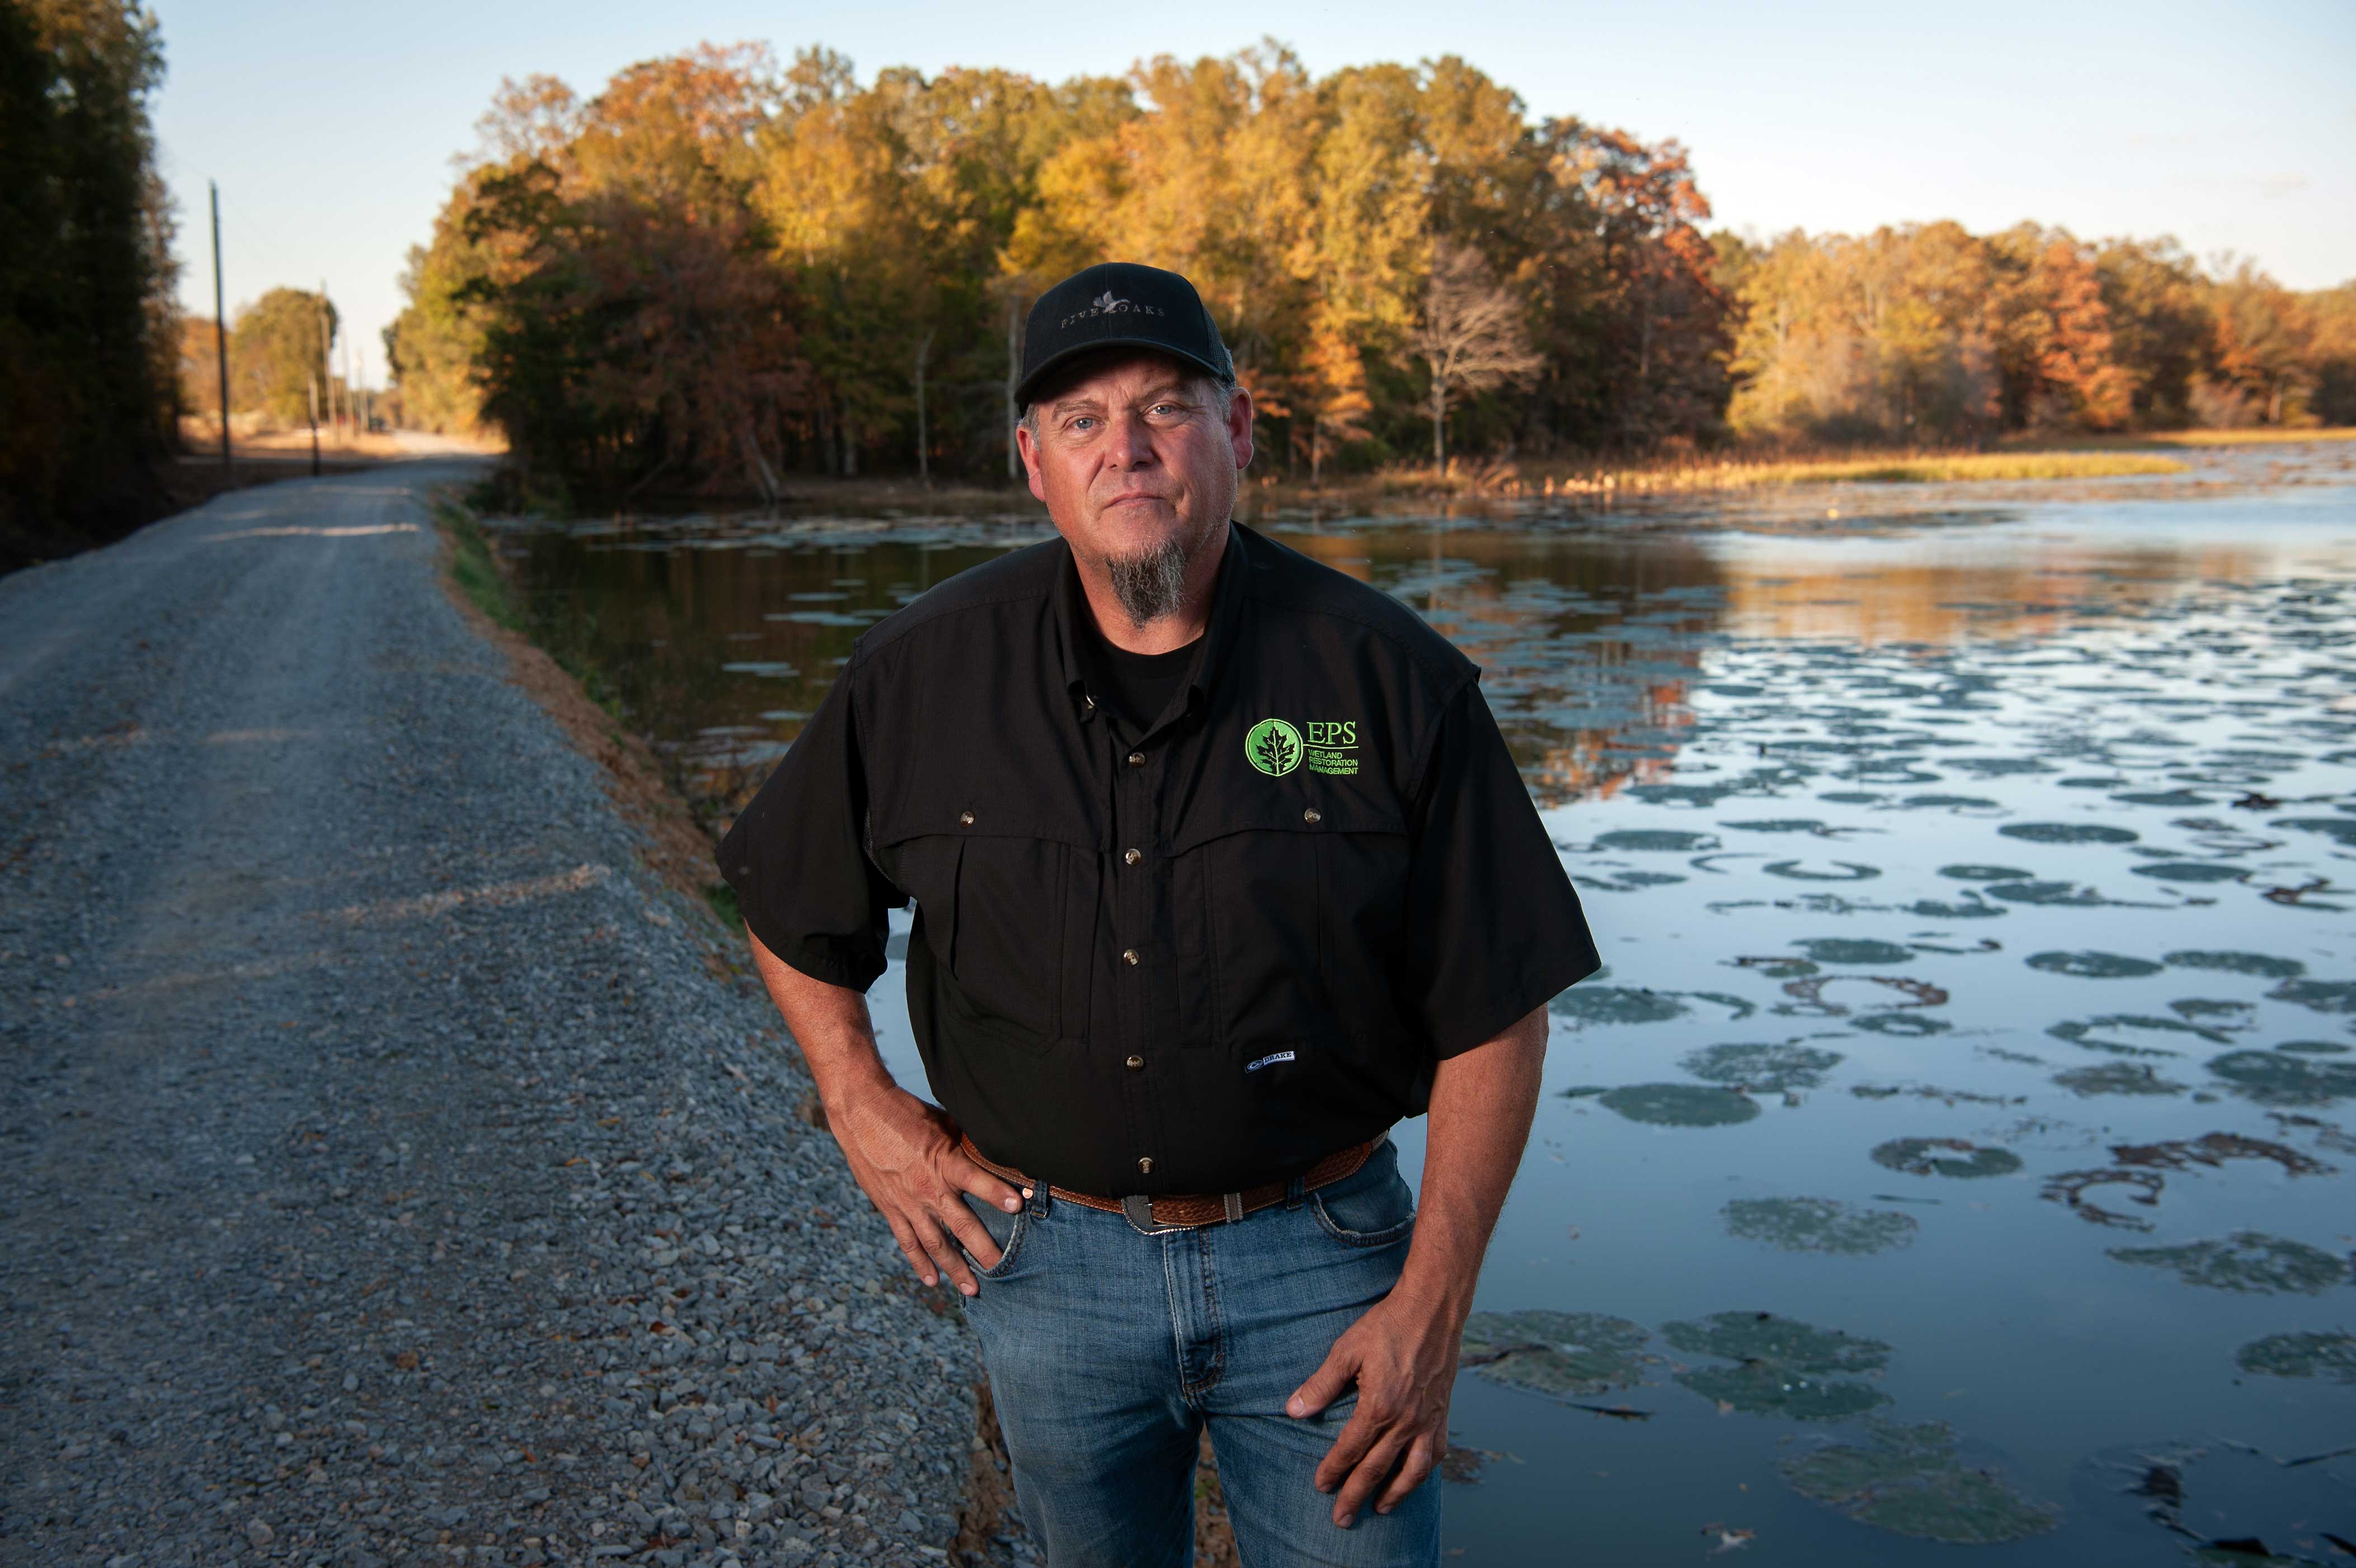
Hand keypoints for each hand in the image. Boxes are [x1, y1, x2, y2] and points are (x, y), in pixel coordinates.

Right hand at [827, 1081, 1023, 1295]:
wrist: (860, 1113)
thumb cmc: (906, 1112)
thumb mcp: (943, 1122)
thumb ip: (967, 1144)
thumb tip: (996, 1153)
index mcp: (944, 1161)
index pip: (976, 1180)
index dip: (997, 1193)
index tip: (1019, 1207)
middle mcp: (928, 1188)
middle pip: (961, 1224)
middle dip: (983, 1249)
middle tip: (1001, 1269)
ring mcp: (908, 1203)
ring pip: (935, 1243)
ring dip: (954, 1267)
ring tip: (972, 1289)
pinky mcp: (890, 1209)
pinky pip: (907, 1242)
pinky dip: (919, 1263)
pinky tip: (932, 1281)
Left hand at [1285, 1287, 1460, 1527]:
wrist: (1432, 1310)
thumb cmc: (1387, 1326)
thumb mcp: (1346, 1351)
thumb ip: (1321, 1384)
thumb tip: (1294, 1411)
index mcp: (1379, 1406)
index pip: (1350, 1449)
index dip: (1333, 1470)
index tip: (1320, 1486)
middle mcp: (1406, 1420)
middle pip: (1377, 1468)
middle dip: (1356, 1495)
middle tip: (1342, 1520)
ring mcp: (1427, 1420)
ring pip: (1411, 1470)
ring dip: (1395, 1494)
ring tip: (1380, 1509)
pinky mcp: (1442, 1413)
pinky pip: (1435, 1453)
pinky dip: (1424, 1471)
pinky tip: (1413, 1478)